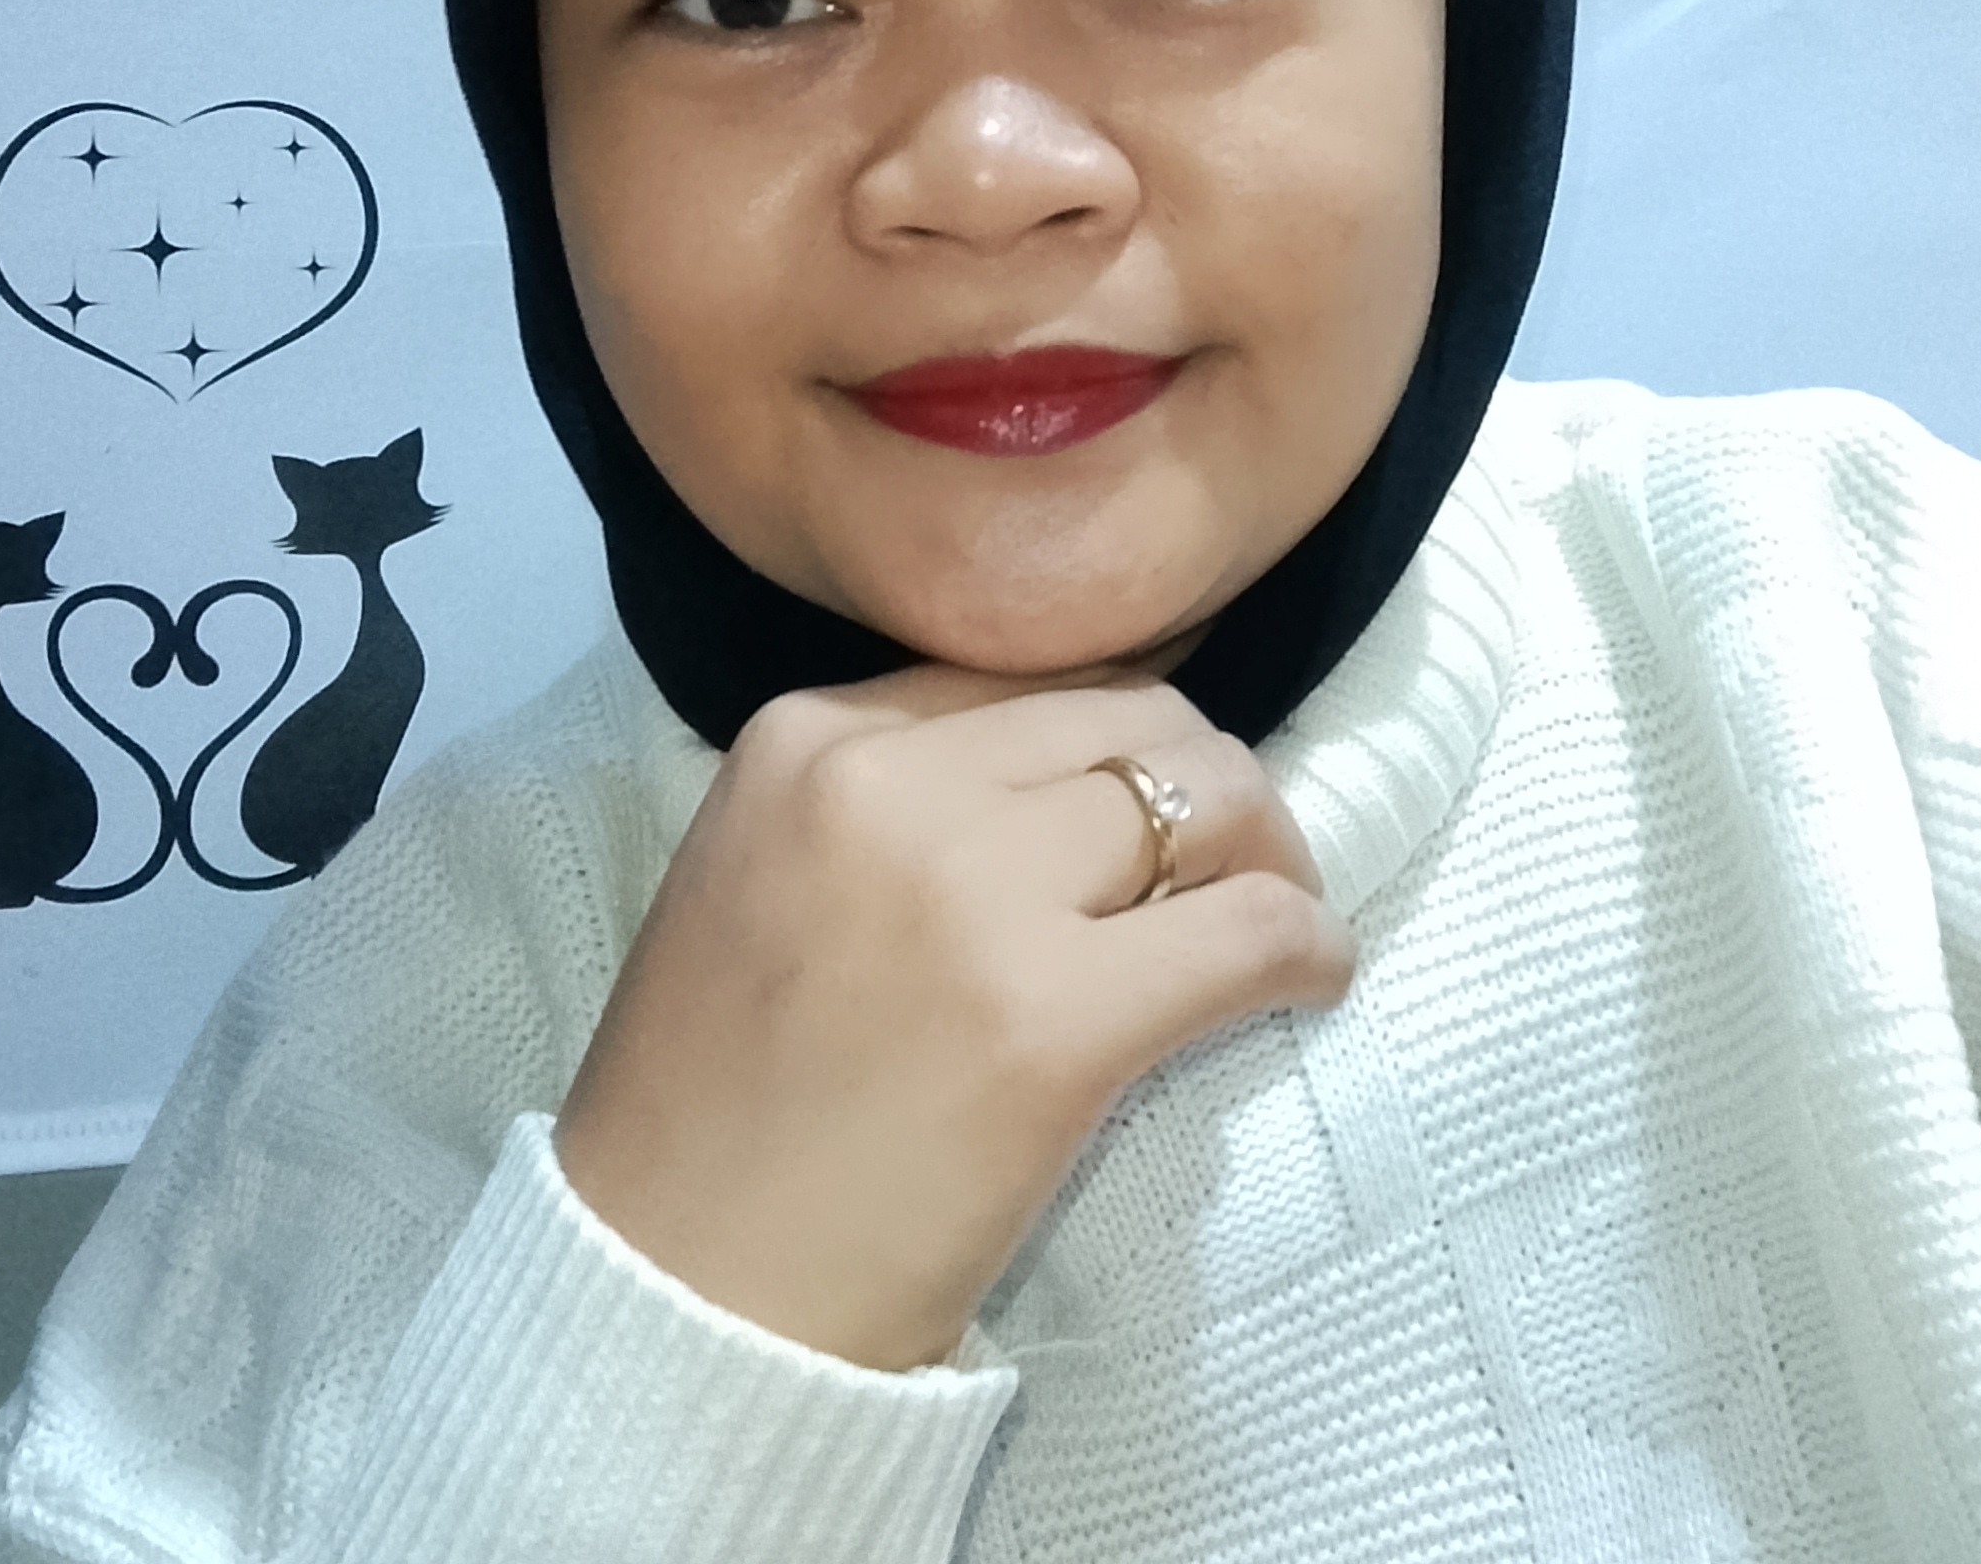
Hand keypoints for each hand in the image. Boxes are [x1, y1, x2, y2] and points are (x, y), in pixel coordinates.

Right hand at [554, 664, 1354, 1370]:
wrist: (672, 1299)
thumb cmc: (717, 1104)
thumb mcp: (764, 874)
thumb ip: (893, 800)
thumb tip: (1082, 775)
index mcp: (808, 737)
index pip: (1028, 682)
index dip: (1111, 745)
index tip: (1146, 815)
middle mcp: (885, 782)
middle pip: (1134, 715)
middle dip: (1206, 782)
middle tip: (1234, 866)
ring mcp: (970, 895)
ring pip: (1208, 794)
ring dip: (1267, 853)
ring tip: (1271, 919)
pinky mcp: (1053, 1021)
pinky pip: (1250, 930)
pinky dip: (1306, 946)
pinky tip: (1308, 982)